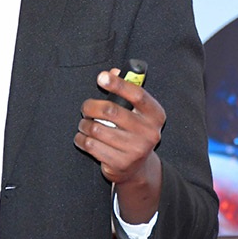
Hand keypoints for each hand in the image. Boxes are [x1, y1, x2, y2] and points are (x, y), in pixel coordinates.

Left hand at [75, 69, 165, 222]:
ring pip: (97, 129)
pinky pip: (91, 145)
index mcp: (156, 115)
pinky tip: (83, 137)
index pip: (137, 95)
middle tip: (85, 107)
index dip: (118, 84)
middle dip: (91, 106)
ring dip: (84, 124)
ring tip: (84, 124)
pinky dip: (82, 139)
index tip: (101, 77)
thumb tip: (113, 71)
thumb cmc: (133, 130)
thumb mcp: (137, 111)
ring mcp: (135, 150)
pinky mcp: (120, 164)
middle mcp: (149, 133)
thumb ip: (126, 90)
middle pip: (111, 111)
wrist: (137, 168)